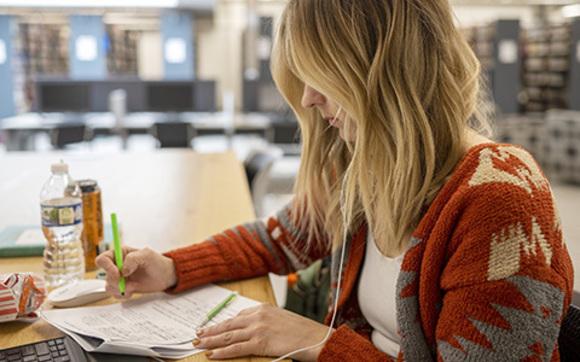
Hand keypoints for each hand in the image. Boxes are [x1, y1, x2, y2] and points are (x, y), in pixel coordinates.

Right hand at [95, 246, 176, 298]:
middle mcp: (117, 265)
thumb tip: (122, 271)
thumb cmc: (157, 262)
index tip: (117, 273)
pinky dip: (122, 295)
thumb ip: (133, 259)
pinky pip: (115, 294)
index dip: (107, 267)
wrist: (165, 276)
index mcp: (121, 253)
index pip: (103, 259)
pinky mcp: (123, 287)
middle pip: (104, 275)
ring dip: (119, 289)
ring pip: (108, 286)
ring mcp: (120, 277)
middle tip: (127, 284)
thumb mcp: (147, 255)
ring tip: (132, 287)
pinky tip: (132, 292)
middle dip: (115, 281)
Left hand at [194, 304, 332, 360]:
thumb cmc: (302, 331)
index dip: (222, 324)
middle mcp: (258, 316)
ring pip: (228, 336)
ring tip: (198, 344)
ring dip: (211, 341)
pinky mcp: (260, 343)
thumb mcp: (282, 319)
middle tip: (197, 335)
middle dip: (211, 331)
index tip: (212, 328)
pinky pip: (236, 348)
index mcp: (263, 308)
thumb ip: (265, 321)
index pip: (237, 317)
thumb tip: (252, 329)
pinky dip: (222, 352)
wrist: (315, 338)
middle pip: (228, 325)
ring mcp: (258, 329)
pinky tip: (212, 354)